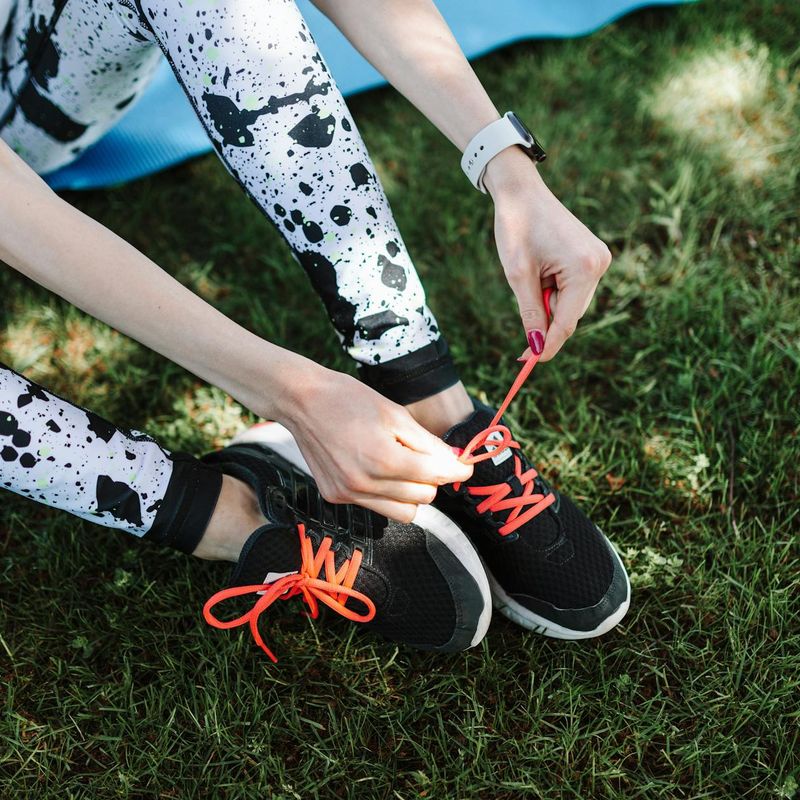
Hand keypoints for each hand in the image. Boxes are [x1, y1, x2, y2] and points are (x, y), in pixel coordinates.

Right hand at [275, 364, 472, 521]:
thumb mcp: (395, 413)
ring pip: (402, 511)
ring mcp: (348, 494)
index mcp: (383, 459)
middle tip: (426, 457)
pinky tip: (374, 467)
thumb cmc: (348, 399)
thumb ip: (427, 443)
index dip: (457, 471)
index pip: (436, 477)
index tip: (465, 467)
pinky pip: (376, 505)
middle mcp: (364, 484)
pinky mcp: (335, 497)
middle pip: (423, 498)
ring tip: (401, 465)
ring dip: (411, 493)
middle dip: (432, 479)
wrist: (302, 400)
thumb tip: (455, 462)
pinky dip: (384, 492)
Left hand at [484, 147, 611, 360]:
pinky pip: (574, 289)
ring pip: (573, 303)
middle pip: (572, 315)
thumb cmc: (517, 227)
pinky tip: (540, 274)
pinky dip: (555, 293)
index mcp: (584, 268)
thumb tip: (536, 347)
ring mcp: (599, 259)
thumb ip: (531, 313)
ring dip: (550, 305)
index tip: (529, 362)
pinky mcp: (593, 256)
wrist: (522, 192)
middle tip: (521, 345)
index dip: (547, 345)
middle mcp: (599, 264)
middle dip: (547, 326)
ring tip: (529, 279)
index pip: (566, 322)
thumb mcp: (519, 275)